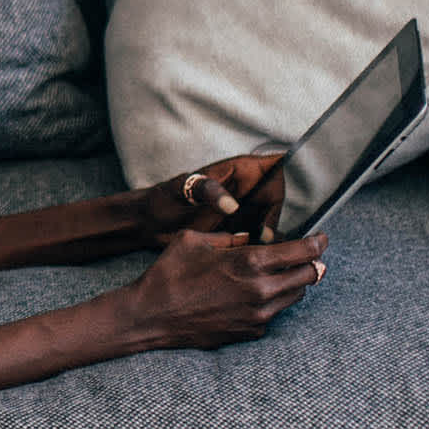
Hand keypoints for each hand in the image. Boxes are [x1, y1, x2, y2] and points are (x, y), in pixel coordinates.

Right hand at [112, 227, 328, 350]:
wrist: (151, 316)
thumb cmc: (169, 274)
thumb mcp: (194, 241)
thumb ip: (228, 237)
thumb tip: (249, 238)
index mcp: (250, 262)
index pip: (302, 252)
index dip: (317, 242)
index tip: (321, 238)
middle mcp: (261, 290)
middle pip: (309, 276)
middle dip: (313, 263)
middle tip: (311, 255)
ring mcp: (258, 314)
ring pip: (295, 296)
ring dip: (295, 282)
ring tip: (283, 273)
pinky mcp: (251, 331)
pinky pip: (275, 313)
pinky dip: (273, 300)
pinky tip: (257, 293)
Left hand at [133, 152, 285, 244]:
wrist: (148, 224)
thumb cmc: (162, 200)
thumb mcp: (181, 190)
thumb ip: (206, 190)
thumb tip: (232, 205)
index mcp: (238, 170)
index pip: (275, 168)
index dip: (280, 186)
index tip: (271, 208)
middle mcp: (246, 189)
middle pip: (277, 200)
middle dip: (275, 220)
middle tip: (264, 241)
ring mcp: (244, 210)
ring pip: (270, 221)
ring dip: (269, 238)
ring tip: (258, 253)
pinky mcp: (238, 229)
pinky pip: (258, 237)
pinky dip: (258, 248)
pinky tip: (250, 260)